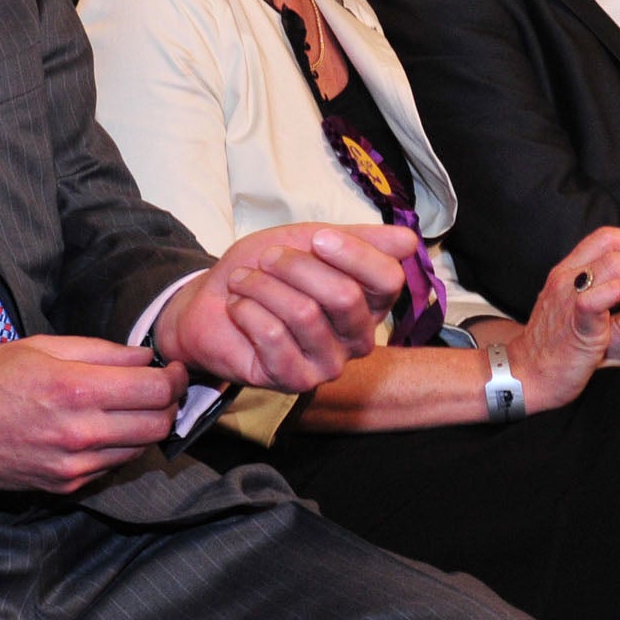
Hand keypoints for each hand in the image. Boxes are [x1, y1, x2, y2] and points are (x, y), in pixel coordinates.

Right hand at [0, 334, 185, 492]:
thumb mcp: (39, 347)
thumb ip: (99, 352)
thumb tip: (145, 357)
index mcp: (73, 389)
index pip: (154, 390)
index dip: (174, 378)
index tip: (173, 369)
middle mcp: (78, 433)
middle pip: (157, 425)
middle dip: (169, 403)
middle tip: (162, 386)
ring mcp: (72, 466)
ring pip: (139, 450)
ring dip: (145, 427)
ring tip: (130, 405)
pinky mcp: (64, 486)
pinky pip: (110, 467)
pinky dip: (116, 447)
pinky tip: (99, 427)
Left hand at [156, 223, 418, 392]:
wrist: (210, 304)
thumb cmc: (264, 271)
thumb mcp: (306, 240)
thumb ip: (356, 238)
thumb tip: (408, 241)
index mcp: (370, 301)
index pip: (388, 279)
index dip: (354, 252)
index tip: (317, 238)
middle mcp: (358, 337)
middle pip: (344, 295)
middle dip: (295, 266)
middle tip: (266, 258)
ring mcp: (330, 364)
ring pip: (304, 313)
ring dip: (262, 286)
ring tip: (243, 281)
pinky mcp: (296, 381)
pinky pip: (273, 335)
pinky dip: (246, 311)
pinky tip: (238, 309)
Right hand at [513, 228, 619, 399]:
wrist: (526, 373)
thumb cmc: (555, 346)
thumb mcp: (576, 308)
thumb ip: (601, 290)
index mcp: (568, 272)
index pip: (609, 238)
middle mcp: (566, 278)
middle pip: (613, 242)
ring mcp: (568, 299)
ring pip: (611, 263)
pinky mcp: (576, 326)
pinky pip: (593, 298)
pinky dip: (618, 289)